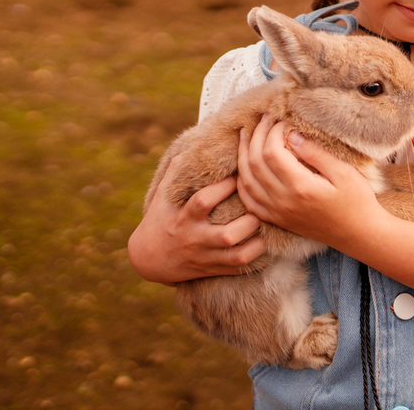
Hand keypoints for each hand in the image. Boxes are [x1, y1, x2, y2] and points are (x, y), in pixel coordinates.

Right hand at [127, 155, 266, 285]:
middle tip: (259, 204)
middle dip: (248, 220)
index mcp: (183, 217)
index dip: (223, 187)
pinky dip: (254, 256)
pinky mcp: (213, 269)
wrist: (149, 259)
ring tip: (264, 222)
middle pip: (226, 235)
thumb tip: (192, 145)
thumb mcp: (162, 196)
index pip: (204, 201)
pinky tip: (264, 241)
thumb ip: (176, 171)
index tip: (239, 173)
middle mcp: (196, 238)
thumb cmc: (160, 219)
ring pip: (236, 255)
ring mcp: (206, 256)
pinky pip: (238, 267)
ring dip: (255, 240)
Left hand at [237, 115, 382, 247]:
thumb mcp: (344, 172)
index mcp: (301, 187)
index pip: (272, 152)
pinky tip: (245, 167)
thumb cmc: (356, 201)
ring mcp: (277, 213)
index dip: (272, 131)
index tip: (283, 120)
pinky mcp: (277, 220)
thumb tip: (291, 135)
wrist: (358, 234)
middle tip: (264, 119)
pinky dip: (242, 181)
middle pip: (254, 163)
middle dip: (256, 136)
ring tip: (247, 136)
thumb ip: (315, 153)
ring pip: (246, 181)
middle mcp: (283, 201)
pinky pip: (249, 201)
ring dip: (243, 155)